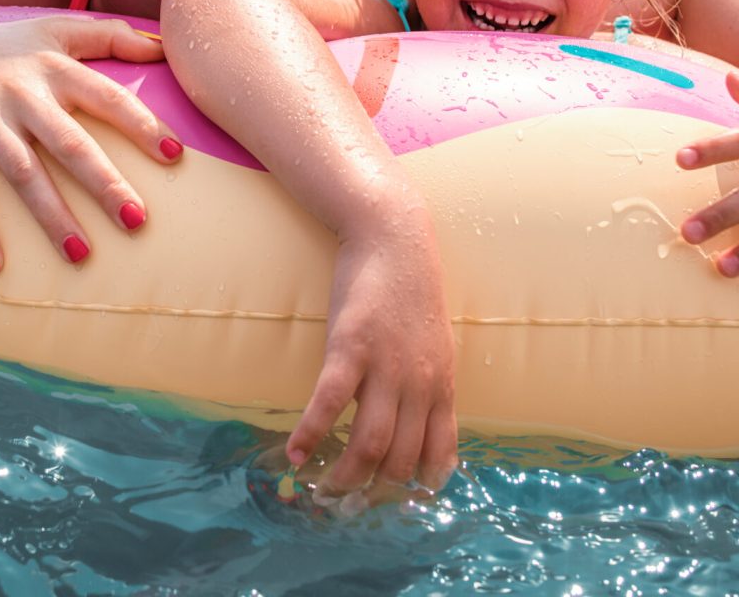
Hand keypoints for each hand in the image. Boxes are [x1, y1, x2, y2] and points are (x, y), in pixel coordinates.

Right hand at [0, 15, 180, 274]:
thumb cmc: (1, 47)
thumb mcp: (53, 30)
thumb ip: (109, 36)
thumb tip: (162, 45)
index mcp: (53, 69)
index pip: (105, 96)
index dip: (141, 123)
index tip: (175, 155)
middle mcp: (21, 96)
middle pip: (69, 143)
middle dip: (103, 183)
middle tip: (138, 221)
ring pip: (23, 174)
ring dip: (50, 215)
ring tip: (81, 255)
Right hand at [287, 205, 456, 492]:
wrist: (395, 238)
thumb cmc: (411, 289)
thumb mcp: (435, 342)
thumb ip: (429, 383)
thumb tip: (419, 421)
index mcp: (443, 385)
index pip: (439, 454)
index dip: (418, 485)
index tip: (397, 500)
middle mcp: (419, 384)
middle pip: (400, 458)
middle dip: (374, 490)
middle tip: (349, 501)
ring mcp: (386, 367)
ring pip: (368, 443)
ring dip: (344, 476)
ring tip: (324, 489)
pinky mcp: (350, 347)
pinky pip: (329, 404)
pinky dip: (310, 433)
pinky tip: (296, 453)